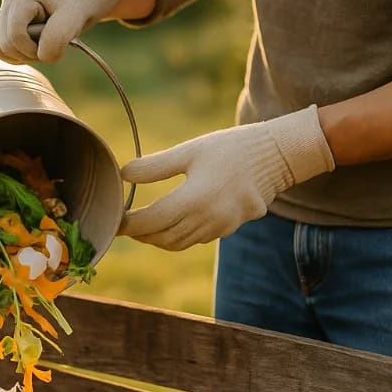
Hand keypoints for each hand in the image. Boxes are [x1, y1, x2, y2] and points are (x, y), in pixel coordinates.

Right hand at [0, 0, 121, 63]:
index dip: (33, 49)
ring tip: (43, 44)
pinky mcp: (4, 23)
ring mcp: (4, 12)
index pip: (13, 36)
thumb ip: (57, 38)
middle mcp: (8, 1)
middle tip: (52, 42)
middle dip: (28, 53)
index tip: (55, 43)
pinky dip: (16, 55)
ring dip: (21, 56)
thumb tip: (40, 56)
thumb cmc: (81, 3)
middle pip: (2, 45)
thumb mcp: (75, 19)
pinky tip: (34, 46)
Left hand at [119, 105, 335, 250]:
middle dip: (141, 234)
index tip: (114, 220)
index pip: (150, 221)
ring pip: (178, 243)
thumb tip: (123, 174)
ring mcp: (220, 228)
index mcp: (194, 200)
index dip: (128, 224)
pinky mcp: (229, 229)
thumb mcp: (189, 152)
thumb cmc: (231, 148)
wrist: (276, 156)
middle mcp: (207, 220)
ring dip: (158, 238)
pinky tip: (171, 222)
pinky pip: (196, 239)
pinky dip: (178, 235)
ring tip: (143, 226)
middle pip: (162, 238)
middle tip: (125, 224)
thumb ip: (155, 166)